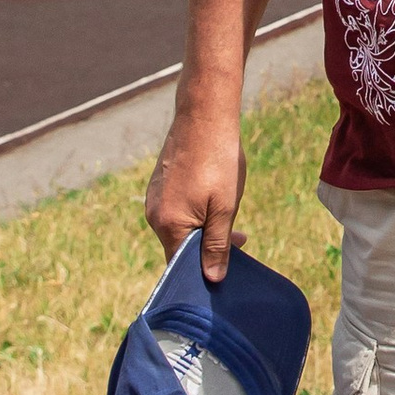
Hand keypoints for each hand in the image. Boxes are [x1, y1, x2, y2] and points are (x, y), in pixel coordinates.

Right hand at [144, 105, 247, 285]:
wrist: (204, 116)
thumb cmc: (218, 161)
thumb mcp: (224, 208)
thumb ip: (217, 245)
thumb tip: (212, 278)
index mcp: (168, 225)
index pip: (181, 266)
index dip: (203, 272)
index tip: (228, 268)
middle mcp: (154, 215)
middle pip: (180, 247)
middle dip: (208, 247)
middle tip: (240, 238)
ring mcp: (154, 199)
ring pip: (180, 227)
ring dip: (204, 228)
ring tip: (230, 213)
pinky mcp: (159, 185)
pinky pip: (176, 210)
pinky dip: (195, 213)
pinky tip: (214, 198)